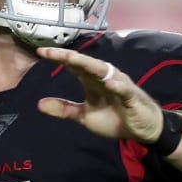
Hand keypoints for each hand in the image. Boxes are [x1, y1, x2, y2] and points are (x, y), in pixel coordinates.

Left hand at [35, 46, 165, 143]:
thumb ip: (64, 109)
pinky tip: (107, 83)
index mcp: (91, 81)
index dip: (58, 58)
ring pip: (102, 71)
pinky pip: (124, 89)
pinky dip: (116, 86)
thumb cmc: (114, 118)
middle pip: (85, 63)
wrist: (142, 129)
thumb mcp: (84, 116)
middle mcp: (104, 78)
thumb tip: (39, 104)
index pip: (73, 65)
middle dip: (69, 57)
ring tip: (71, 59)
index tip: (40, 52)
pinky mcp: (132, 97)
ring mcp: (119, 85)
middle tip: (51, 52)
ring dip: (87, 64)